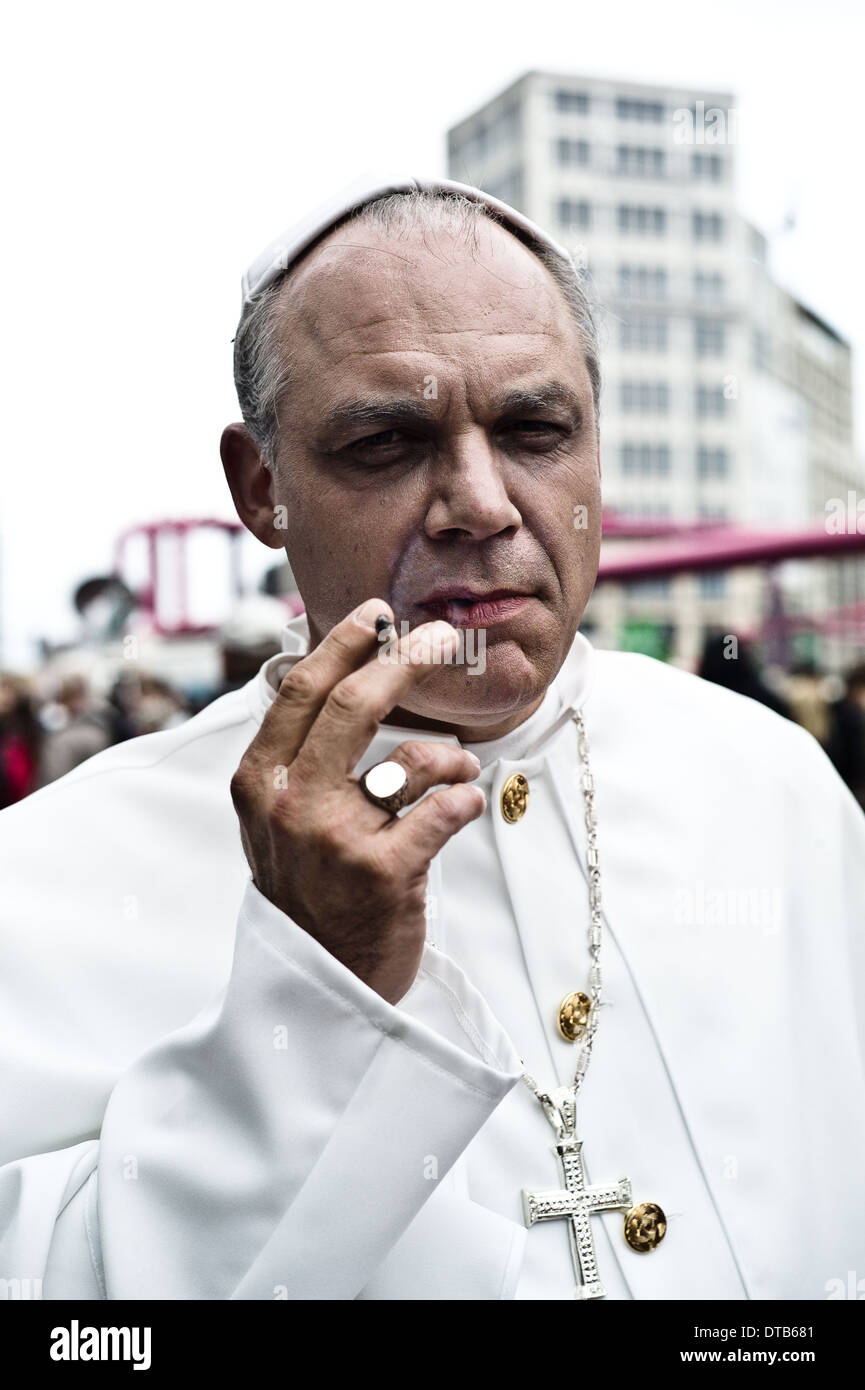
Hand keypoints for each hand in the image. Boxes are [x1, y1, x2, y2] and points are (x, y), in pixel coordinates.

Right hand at [230, 598, 485, 1003]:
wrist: (318, 986)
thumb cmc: (308, 889)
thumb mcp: (274, 819)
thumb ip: (296, 754)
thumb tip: (339, 664)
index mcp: (259, 782)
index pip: (303, 690)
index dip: (347, 643)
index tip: (379, 614)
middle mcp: (289, 806)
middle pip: (355, 704)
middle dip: (407, 660)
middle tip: (443, 640)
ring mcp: (336, 841)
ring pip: (415, 759)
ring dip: (450, 760)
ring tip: (454, 777)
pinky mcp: (385, 874)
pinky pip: (447, 810)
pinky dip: (465, 803)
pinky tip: (461, 812)